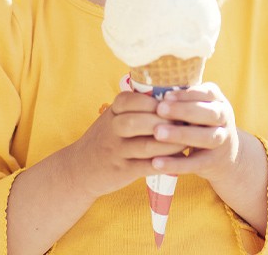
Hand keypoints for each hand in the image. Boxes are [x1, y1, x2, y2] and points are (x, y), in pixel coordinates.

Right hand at [63, 91, 186, 199]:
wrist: (80, 169)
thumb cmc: (106, 138)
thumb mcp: (113, 117)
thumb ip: (135, 107)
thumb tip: (173, 96)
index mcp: (112, 111)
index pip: (132, 100)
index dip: (155, 102)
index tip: (175, 104)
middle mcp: (111, 129)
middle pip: (138, 121)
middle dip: (164, 122)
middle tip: (186, 123)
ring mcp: (116, 151)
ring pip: (146, 145)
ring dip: (170, 144)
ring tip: (187, 142)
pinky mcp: (122, 171)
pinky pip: (146, 167)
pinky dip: (165, 163)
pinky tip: (179, 161)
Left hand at [148, 83, 241, 185]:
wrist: (226, 156)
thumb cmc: (201, 124)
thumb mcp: (198, 108)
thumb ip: (181, 101)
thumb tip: (149, 91)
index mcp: (218, 101)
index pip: (207, 93)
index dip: (187, 95)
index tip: (165, 96)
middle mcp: (224, 119)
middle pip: (209, 113)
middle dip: (184, 111)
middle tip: (160, 109)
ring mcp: (222, 141)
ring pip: (206, 137)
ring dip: (181, 134)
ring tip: (158, 133)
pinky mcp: (214, 163)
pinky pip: (195, 164)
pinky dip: (176, 164)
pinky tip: (157, 162)